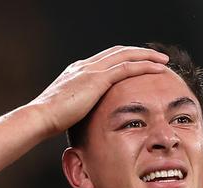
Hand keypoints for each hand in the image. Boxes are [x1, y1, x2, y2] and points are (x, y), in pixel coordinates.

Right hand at [27, 45, 170, 135]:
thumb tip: (85, 120)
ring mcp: (90, 70)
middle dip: (138, 53)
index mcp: (76, 71)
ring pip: (125, 55)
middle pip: (118, 51)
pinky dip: (144, 66)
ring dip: (146, 56)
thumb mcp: (66, 110)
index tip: (137, 64)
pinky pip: (127, 67)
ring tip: (162, 61)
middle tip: (155, 58)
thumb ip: (78, 108)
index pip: (105, 59)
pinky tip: (158, 69)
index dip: (123, 59)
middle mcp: (84, 66)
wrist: (40, 117)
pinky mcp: (97, 79)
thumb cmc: (49, 121)